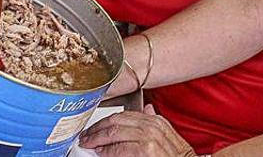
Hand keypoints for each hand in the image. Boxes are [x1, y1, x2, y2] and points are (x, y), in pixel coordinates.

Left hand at [77, 105, 195, 156]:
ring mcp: (148, 137)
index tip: (95, 127)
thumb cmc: (177, 155)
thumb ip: (154, 121)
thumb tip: (146, 109)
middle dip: (97, 128)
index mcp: (155, 120)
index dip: (105, 120)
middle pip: (115, 121)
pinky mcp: (145, 149)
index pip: (123, 114)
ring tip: (87, 143)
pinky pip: (119, 148)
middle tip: (85, 135)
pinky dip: (106, 150)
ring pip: (114, 133)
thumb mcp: (168, 134)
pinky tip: (100, 152)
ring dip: (97, 138)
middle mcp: (151, 125)